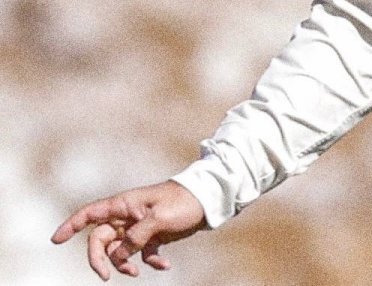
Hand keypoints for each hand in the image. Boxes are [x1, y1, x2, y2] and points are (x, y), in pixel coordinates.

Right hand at [52, 181, 206, 279]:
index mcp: (124, 205)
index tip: (56, 240)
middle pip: (100, 240)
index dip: (70, 226)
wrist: (209, 201)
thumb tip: (119, 256)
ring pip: (119, 251)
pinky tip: (163, 266)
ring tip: (138, 271)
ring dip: (124, 264)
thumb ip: (136, 237)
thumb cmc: (184, 201)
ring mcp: (139, 227)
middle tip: (106, 276)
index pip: (90, 214)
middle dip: (99, 259)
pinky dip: (150, 262)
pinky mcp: (153, 236)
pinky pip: (142, 254)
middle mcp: (127, 216)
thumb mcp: (159, 219)